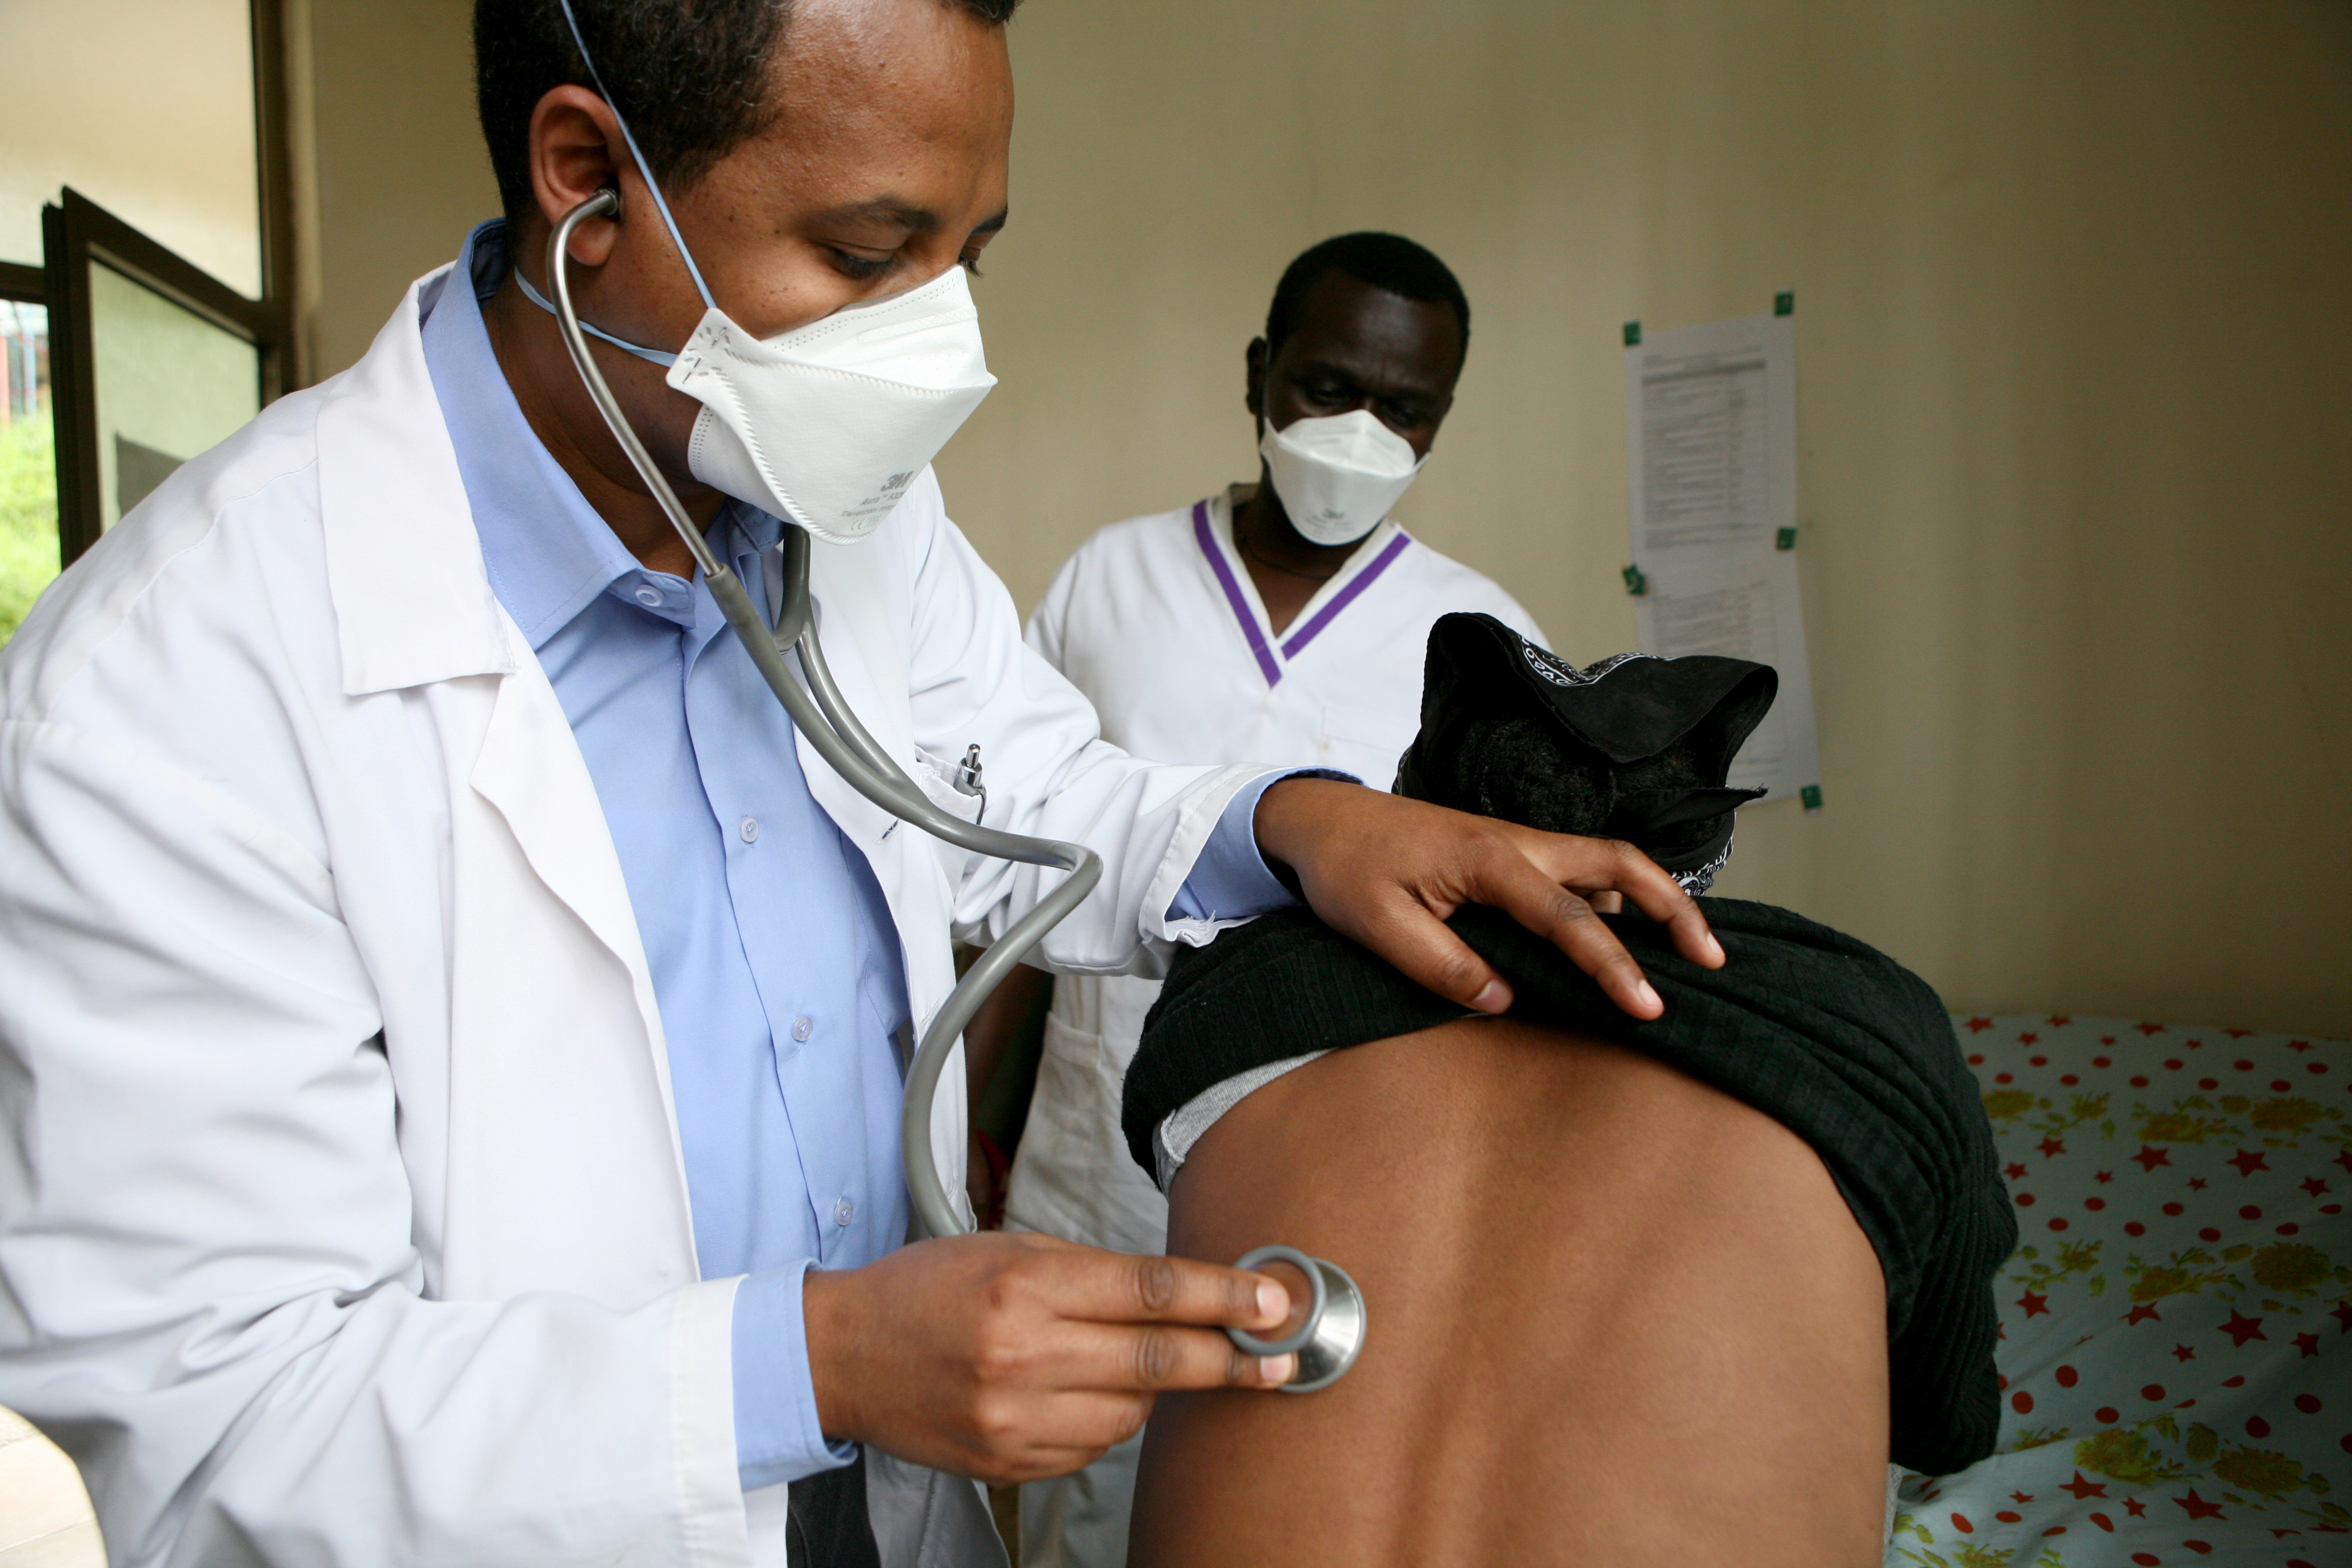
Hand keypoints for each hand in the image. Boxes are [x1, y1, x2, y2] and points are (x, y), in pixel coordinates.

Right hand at [803, 1232, 1294, 1482]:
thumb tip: (1182, 1293)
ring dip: (1156, 1390)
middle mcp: (1022, 1356)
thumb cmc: (924, 1291)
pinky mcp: (1009, 1463)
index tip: (1275, 1302)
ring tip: (1136, 1361)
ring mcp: (1014, 1419)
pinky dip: (1107, 1421)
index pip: (1150, 1292)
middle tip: (1281, 1354)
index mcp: (1024, 1288)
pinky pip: (1093, 1448)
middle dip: (1231, 1358)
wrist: (841, 1356)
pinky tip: (1083, 1393)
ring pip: (1133, 1414)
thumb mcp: (1006, 1250)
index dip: (1224, 1297)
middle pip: (1158, 1361)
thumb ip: (1091, 1272)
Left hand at [1252, 777, 1722, 1019]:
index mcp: (1490, 861)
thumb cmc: (1347, 870)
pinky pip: (1578, 869)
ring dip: (1652, 898)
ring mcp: (1518, 843)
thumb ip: (1441, 964)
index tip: (1648, 1008)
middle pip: (1620, 863)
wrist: (1321, 821)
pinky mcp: (1511, 852)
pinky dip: (1616, 894)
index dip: (1613, 966)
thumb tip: (1504, 1000)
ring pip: (1606, 862)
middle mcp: (1518, 843)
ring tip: (1689, 950)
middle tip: (1712, 959)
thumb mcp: (1378, 926)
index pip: (1569, 919)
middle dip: (1674, 908)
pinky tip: (1623, 930)